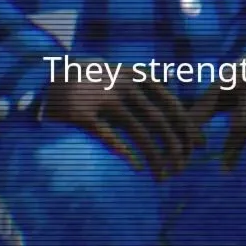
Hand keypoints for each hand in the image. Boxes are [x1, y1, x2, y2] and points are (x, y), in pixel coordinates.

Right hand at [45, 75, 202, 179]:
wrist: (47, 79)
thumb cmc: (89, 80)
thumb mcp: (116, 69)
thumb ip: (141, 74)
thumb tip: (171, 76)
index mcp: (133, 75)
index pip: (169, 103)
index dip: (186, 125)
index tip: (198, 145)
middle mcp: (122, 85)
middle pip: (158, 120)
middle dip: (175, 146)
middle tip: (184, 167)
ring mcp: (103, 99)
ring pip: (139, 133)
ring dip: (155, 157)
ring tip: (163, 176)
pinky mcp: (84, 115)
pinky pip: (111, 138)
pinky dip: (127, 153)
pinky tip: (138, 168)